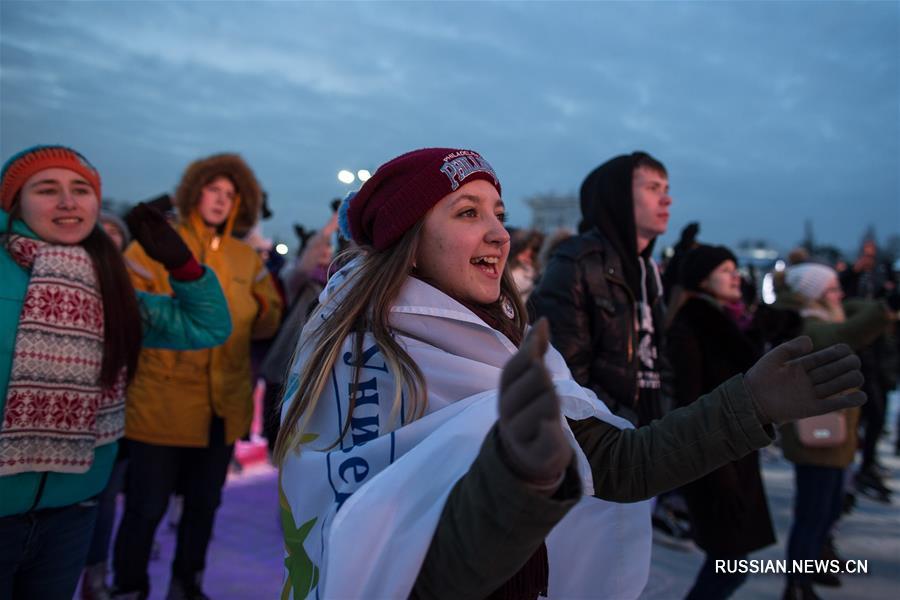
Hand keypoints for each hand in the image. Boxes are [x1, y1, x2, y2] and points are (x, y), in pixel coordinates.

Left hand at [124, 202, 192, 270]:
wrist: (178, 256)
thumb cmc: (164, 256)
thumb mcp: (152, 250)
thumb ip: (145, 238)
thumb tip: (143, 224)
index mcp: (142, 238)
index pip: (134, 228)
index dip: (132, 221)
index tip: (131, 215)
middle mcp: (148, 232)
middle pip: (141, 221)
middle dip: (138, 214)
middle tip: (135, 207)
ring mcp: (156, 228)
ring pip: (149, 217)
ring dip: (145, 211)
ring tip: (142, 204)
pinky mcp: (165, 225)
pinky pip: (159, 217)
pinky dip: (156, 212)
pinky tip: (152, 209)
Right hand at [498, 318, 572, 485]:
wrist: (527, 457)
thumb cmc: (531, 410)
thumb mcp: (530, 382)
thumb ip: (535, 352)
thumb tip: (542, 321)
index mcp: (506, 392)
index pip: (512, 369)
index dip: (528, 355)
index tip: (541, 356)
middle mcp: (507, 413)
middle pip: (534, 383)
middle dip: (547, 382)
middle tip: (550, 392)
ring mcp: (519, 436)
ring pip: (544, 409)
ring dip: (553, 407)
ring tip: (551, 415)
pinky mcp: (535, 455)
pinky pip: (547, 440)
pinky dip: (551, 432)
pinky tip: (551, 429)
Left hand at [745, 336, 865, 425]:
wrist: (750, 401)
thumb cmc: (759, 378)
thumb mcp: (773, 358)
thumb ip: (790, 347)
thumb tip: (810, 341)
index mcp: (801, 366)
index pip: (825, 357)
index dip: (837, 352)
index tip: (845, 349)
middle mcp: (809, 379)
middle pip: (835, 370)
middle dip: (846, 364)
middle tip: (852, 361)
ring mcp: (811, 394)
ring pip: (837, 385)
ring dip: (849, 379)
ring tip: (855, 374)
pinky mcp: (812, 409)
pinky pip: (833, 405)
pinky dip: (848, 401)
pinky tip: (860, 395)